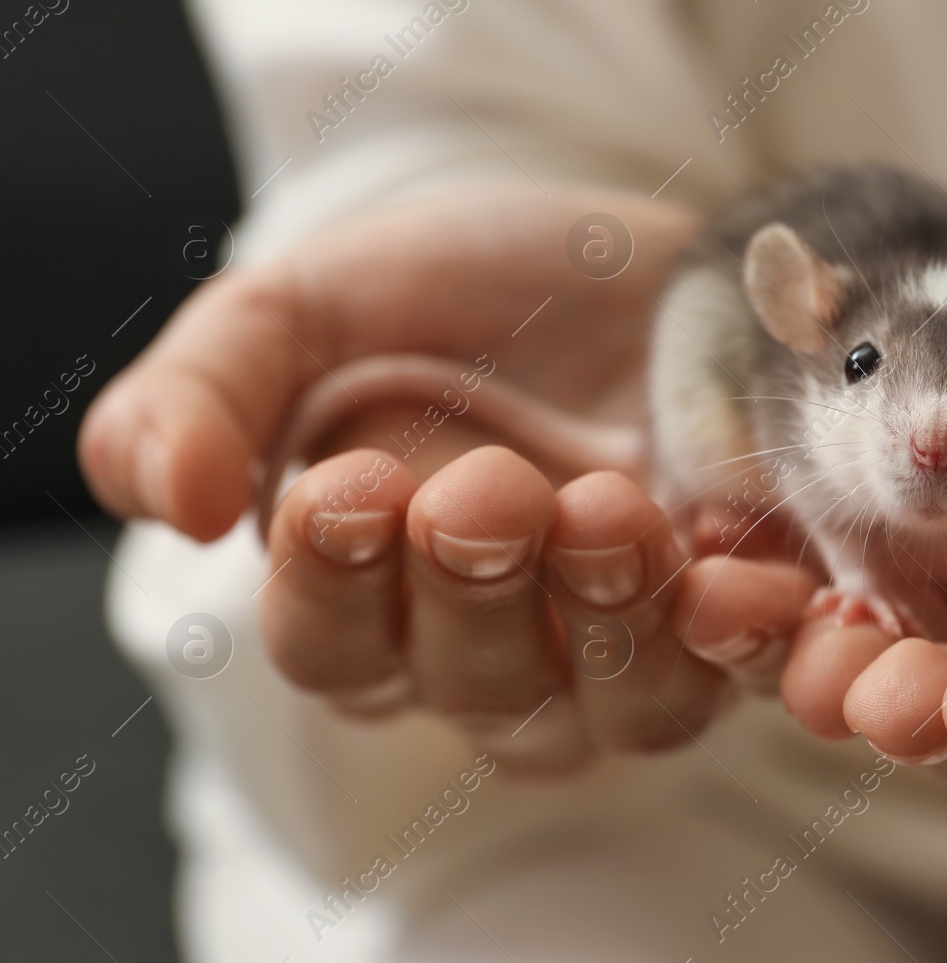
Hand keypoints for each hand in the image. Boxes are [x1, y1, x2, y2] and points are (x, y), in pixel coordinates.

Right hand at [79, 181, 814, 772]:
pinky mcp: (743, 621)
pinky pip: (757, 676)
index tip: (349, 488)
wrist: (624, 254)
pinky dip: (753, 644)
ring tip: (609, 510)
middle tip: (488, 489)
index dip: (332, 586)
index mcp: (373, 594)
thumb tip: (174, 496)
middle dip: (479, 591)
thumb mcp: (305, 308)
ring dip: (615, 621)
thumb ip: (207, 391)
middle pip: (478, 687)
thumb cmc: (455, 291)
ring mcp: (631, 651)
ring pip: (623, 707)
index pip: (331, 645)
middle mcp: (501, 652)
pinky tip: (744, 581)